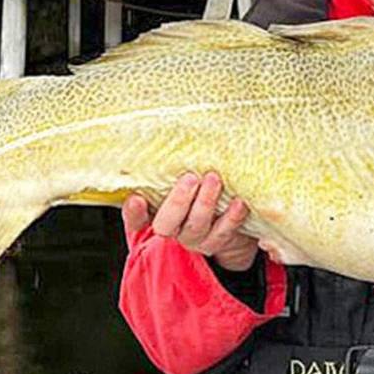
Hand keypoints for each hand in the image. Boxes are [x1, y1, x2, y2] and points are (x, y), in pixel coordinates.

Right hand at [121, 170, 258, 271]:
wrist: (231, 223)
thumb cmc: (200, 189)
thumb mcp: (183, 178)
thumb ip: (176, 166)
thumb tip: (183, 131)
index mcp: (156, 213)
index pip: (136, 218)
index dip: (134, 212)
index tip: (137, 199)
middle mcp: (172, 229)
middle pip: (166, 224)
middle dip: (177, 202)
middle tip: (190, 178)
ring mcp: (194, 238)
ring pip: (195, 227)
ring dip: (205, 203)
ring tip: (214, 179)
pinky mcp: (217, 242)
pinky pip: (223, 233)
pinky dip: (232, 217)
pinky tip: (238, 202)